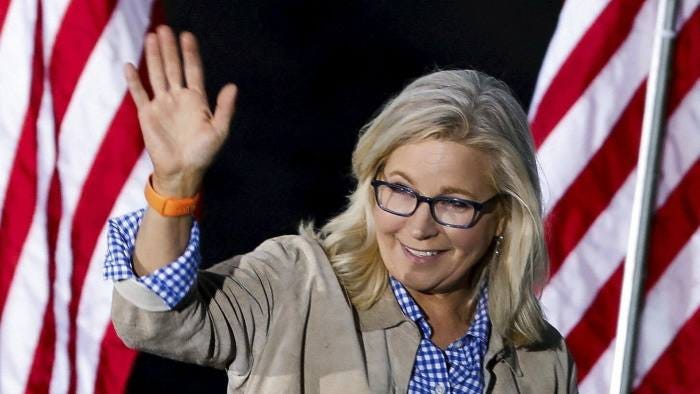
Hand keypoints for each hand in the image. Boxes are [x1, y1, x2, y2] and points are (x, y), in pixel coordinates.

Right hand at [124, 25, 236, 196]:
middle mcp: (178, 98)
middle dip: (169, 49)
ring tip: (151, 37)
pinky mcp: (147, 114)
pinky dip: (134, 81)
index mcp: (196, 100)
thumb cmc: (203, 154)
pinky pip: (139, 94)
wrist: (183, 171)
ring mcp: (162, 105)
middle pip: (173, 67)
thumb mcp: (219, 130)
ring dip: (154, 57)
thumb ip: (225, 108)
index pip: (192, 70)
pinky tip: (130, 65)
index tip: (187, 36)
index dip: (190, 53)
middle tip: (165, 29)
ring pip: (157, 75)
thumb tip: (233, 86)